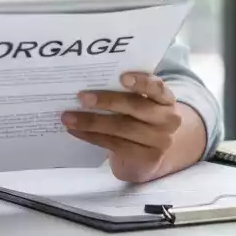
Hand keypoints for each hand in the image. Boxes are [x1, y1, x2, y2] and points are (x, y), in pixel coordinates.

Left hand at [61, 73, 200, 183]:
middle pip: (135, 106)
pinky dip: (91, 136)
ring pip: (121, 127)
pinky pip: (114, 143)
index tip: (121, 77)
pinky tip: (75, 130)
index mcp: (165, 99)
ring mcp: (159, 141)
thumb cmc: (137, 120)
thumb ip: (122, 92)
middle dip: (106, 101)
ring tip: (68, 117)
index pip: (157, 87)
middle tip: (81, 97)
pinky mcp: (146, 158)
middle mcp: (167, 119)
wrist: (149, 155)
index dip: (141, 81)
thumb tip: (84, 81)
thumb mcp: (138, 104)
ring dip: (91, 121)